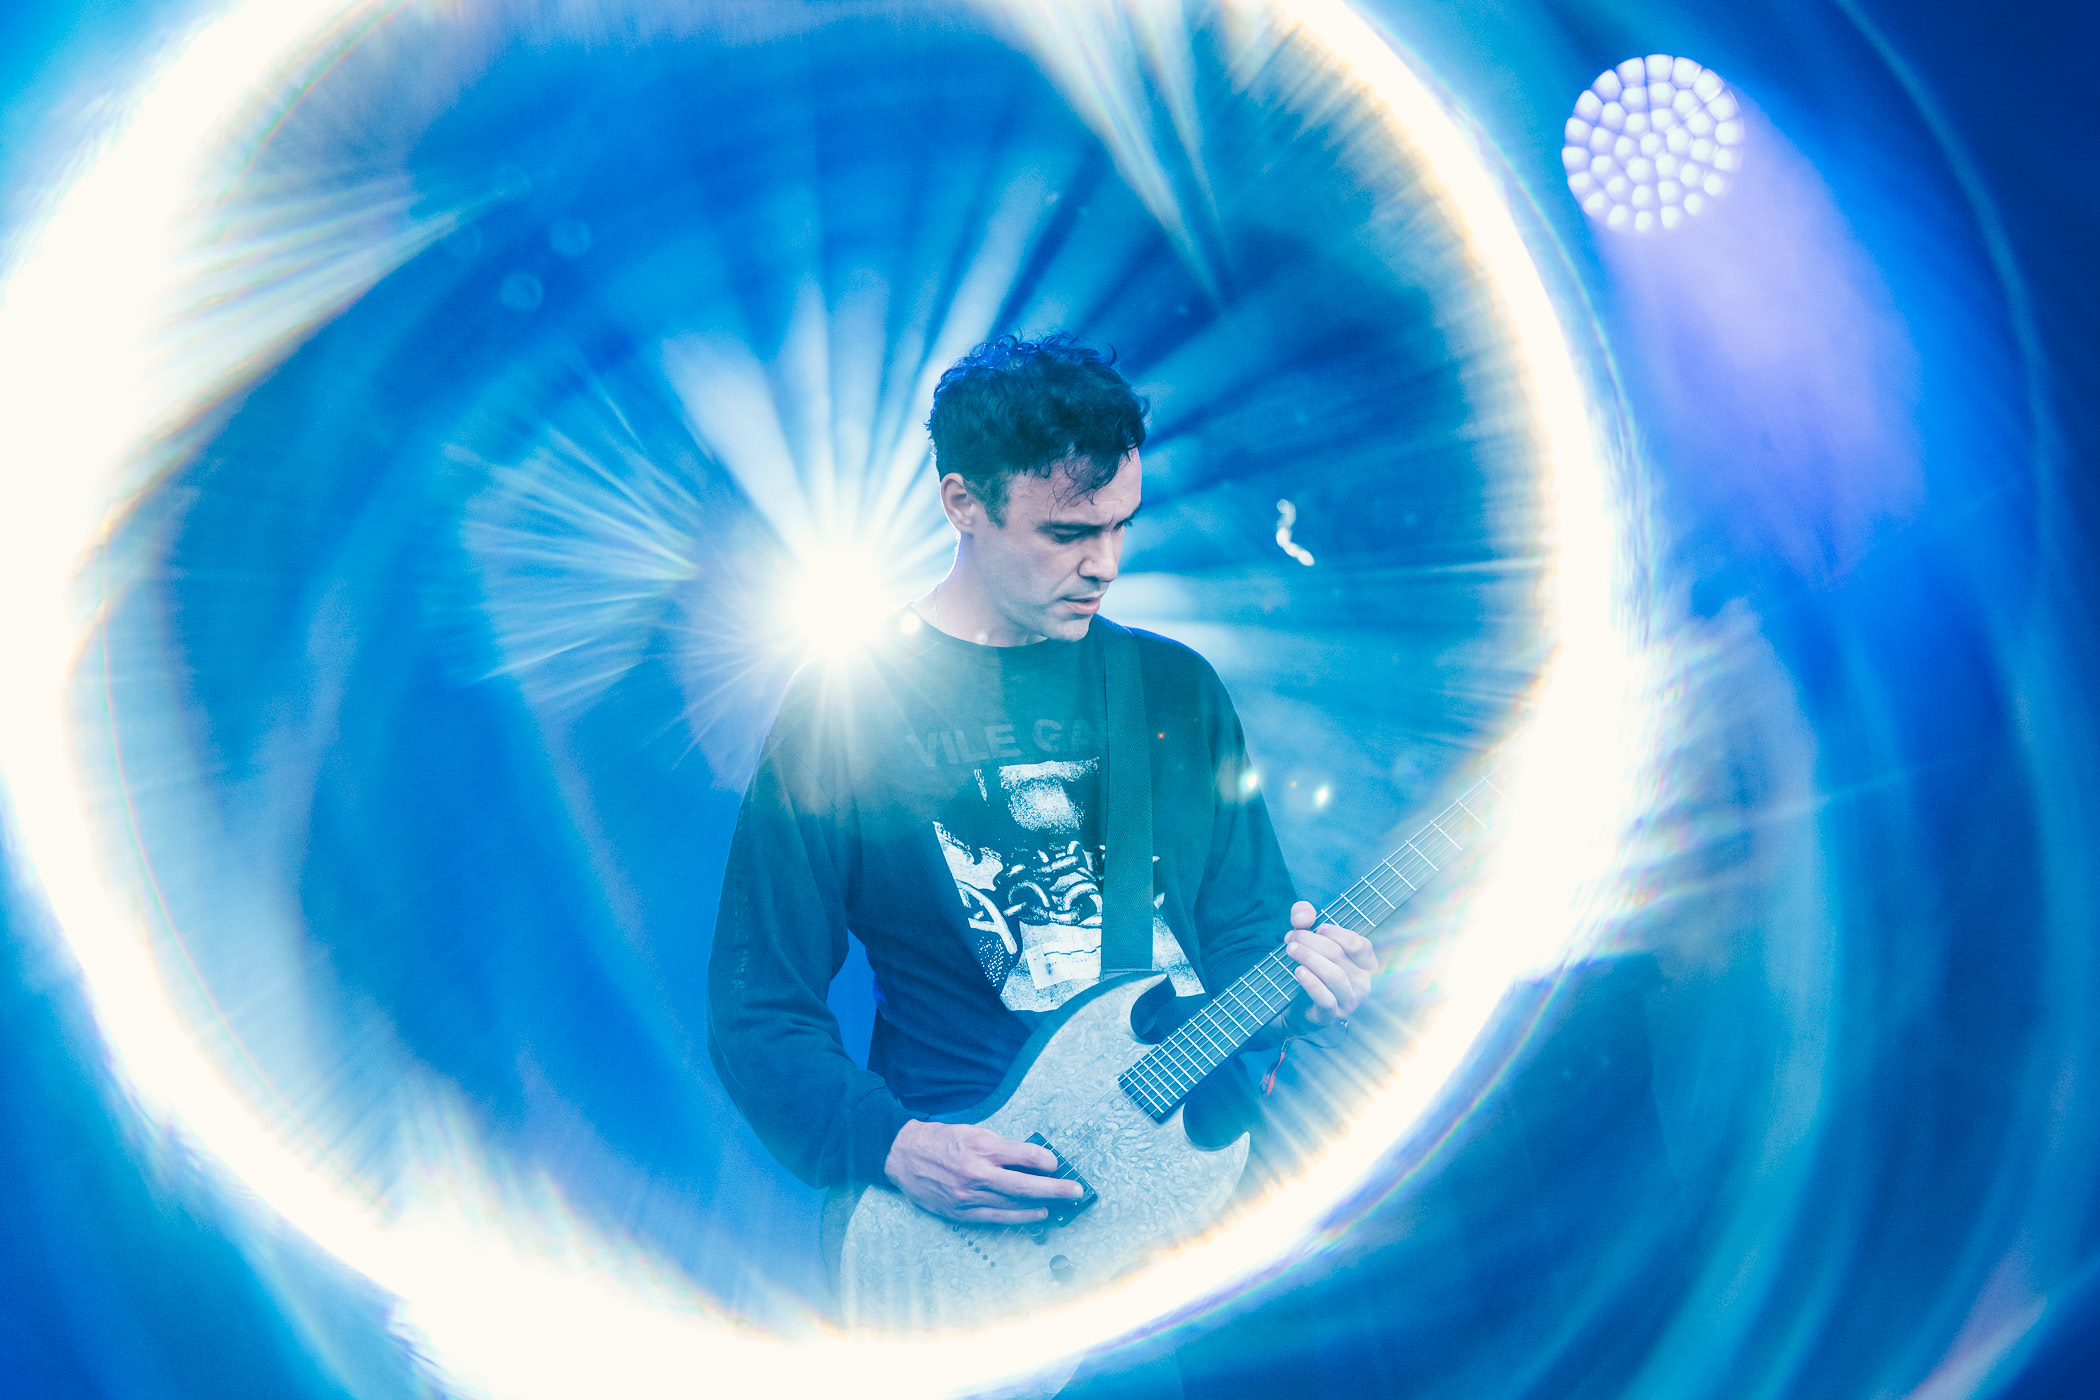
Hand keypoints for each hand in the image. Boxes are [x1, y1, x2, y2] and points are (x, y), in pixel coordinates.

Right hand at [883, 1120, 1084, 1223]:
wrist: (902, 1155)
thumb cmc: (940, 1140)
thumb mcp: (973, 1131)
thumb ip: (1001, 1146)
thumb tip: (1031, 1159)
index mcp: (981, 1147)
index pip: (1025, 1156)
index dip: (1046, 1160)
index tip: (1056, 1163)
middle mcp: (976, 1173)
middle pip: (1025, 1185)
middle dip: (1056, 1189)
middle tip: (1077, 1191)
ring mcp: (968, 1196)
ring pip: (1014, 1205)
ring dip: (1042, 1204)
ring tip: (1061, 1203)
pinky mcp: (960, 1212)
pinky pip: (997, 1218)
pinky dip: (1020, 1217)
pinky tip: (1037, 1214)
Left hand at [1283, 900, 1377, 1026]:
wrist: (1297, 1007)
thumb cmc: (1311, 968)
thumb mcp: (1308, 938)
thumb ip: (1304, 917)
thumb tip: (1303, 915)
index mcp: (1366, 964)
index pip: (1359, 944)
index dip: (1337, 933)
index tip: (1316, 927)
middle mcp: (1363, 983)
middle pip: (1339, 956)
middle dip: (1311, 941)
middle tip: (1290, 938)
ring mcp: (1350, 1001)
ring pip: (1334, 975)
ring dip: (1310, 958)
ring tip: (1291, 950)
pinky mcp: (1333, 1015)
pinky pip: (1326, 999)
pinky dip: (1312, 983)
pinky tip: (1299, 972)